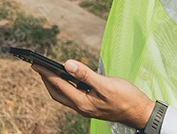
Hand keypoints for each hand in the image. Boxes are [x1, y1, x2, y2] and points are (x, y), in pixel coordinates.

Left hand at [31, 59, 154, 128]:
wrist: (140, 112)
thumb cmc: (126, 98)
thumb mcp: (106, 84)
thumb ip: (85, 74)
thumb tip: (67, 64)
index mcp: (82, 102)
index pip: (58, 85)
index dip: (46, 73)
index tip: (35, 64)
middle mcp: (82, 107)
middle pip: (57, 93)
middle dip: (46, 80)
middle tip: (37, 66)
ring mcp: (86, 107)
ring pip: (64, 95)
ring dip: (54, 83)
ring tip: (48, 70)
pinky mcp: (91, 105)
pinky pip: (72, 95)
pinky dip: (66, 86)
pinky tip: (68, 78)